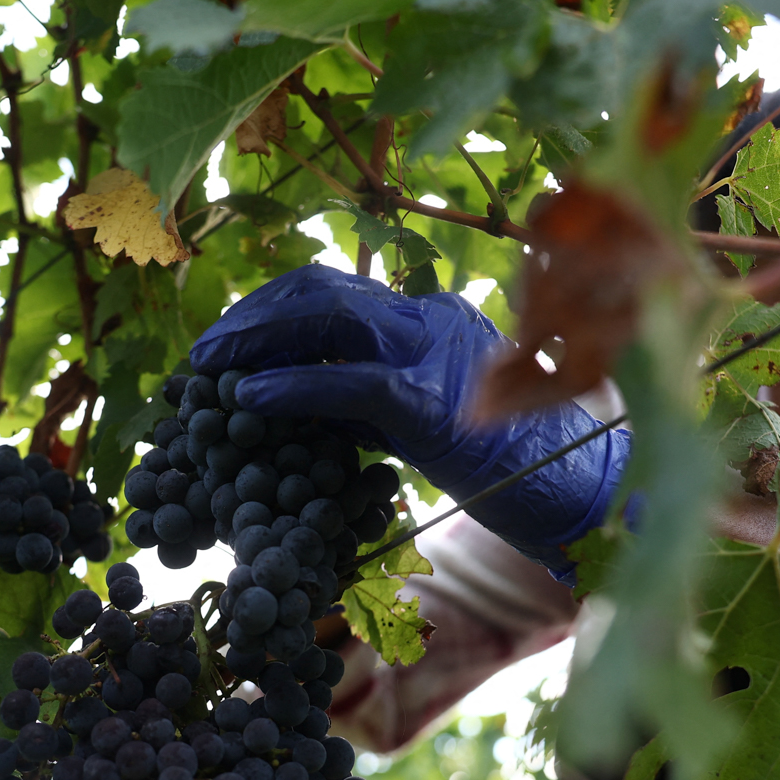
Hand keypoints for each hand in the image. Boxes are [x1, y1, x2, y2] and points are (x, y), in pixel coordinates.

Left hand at [188, 266, 629, 579]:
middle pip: (321, 288)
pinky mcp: (434, 401)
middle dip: (252, 315)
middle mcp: (431, 319)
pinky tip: (247, 399)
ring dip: (257, 339)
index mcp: (430, 318)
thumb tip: (292, 406)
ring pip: (329, 317)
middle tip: (204, 354)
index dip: (271, 308)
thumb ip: (369, 403)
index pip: (335, 290)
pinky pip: (348, 381)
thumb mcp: (424, 421)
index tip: (228, 339)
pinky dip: (290, 384)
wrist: (575, 491)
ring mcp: (435, 352)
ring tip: (211, 370)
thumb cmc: (505, 467)